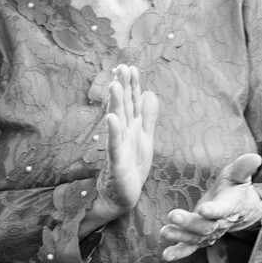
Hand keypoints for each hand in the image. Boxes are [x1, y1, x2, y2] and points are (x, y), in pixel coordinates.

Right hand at [93, 65, 158, 220]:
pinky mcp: (116, 162)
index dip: (132, 85)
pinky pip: (114, 144)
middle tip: (121, 67)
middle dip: (123, 87)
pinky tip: (111, 118)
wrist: (122, 195)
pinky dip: (113, 131)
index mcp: (132, 127)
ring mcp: (118, 146)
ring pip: (117, 120)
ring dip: (115, 102)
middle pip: (123, 106)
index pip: (132, 102)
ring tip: (115, 84)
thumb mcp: (145, 138)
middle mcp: (123, 133)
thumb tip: (150, 92)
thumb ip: (147, 117)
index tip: (130, 67)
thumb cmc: (132, 166)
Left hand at [161, 152, 261, 260]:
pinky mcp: (200, 237)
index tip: (204, 209)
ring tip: (165, 232)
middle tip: (173, 216)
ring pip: (196, 238)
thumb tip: (255, 156)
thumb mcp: (239, 174)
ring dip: (180, 236)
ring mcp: (209, 232)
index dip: (214, 211)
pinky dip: (179, 252)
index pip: (223, 209)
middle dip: (189, 223)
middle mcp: (220, 222)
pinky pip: (190, 247)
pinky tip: (166, 255)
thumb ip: (243, 167)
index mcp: (230, 205)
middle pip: (206, 227)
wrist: (239, 209)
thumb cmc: (235, 187)